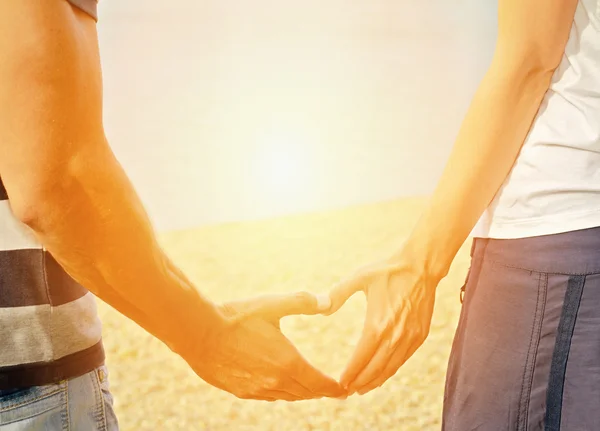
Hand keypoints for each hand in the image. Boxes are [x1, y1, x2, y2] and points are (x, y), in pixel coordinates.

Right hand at [184, 291, 346, 400]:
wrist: (199, 333)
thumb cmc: (236, 317)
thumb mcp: (272, 304)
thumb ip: (302, 301)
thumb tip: (328, 300)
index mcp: (288, 362)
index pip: (320, 383)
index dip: (335, 388)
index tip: (345, 389)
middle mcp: (275, 381)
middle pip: (306, 393)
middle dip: (322, 392)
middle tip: (334, 391)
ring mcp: (257, 389)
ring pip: (288, 397)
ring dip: (302, 394)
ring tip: (311, 389)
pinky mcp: (241, 391)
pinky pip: (269, 397)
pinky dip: (282, 394)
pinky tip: (281, 387)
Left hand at [324, 255, 437, 394]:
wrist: (421, 265)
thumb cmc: (387, 270)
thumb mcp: (358, 277)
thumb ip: (337, 294)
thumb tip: (321, 310)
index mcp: (378, 323)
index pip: (361, 357)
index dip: (350, 373)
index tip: (339, 383)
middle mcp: (395, 335)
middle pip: (375, 369)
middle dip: (360, 383)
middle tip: (346, 392)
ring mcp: (410, 337)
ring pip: (391, 368)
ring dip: (375, 381)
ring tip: (361, 389)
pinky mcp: (420, 336)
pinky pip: (403, 360)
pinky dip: (390, 370)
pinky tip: (381, 374)